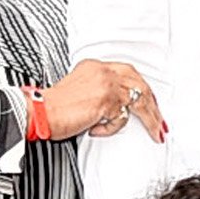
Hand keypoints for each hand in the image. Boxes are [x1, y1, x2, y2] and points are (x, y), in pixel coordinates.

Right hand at [39, 60, 162, 141]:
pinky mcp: (106, 101)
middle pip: (140, 84)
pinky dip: (111, 129)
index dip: (142, 89)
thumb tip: (117, 108)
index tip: (150, 103)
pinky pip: (121, 119)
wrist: (39, 112)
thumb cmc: (53, 108)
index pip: (128, 74)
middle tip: (161, 121)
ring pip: (139, 101)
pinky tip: (96, 130)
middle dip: (154, 105)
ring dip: (150, 120)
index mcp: (95, 66)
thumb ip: (99, 92)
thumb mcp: (79, 92)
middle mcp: (103, 71)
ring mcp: (106, 85)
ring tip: (156, 132)